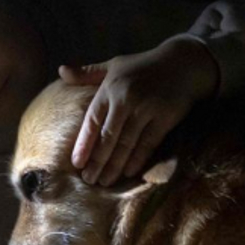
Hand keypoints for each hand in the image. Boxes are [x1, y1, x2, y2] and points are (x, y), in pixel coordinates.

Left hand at [61, 37, 218, 184]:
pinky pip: (148, 143)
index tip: (76, 163)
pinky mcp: (165, 118)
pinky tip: (128, 172)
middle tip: (89, 180)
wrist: (183, 63)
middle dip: (97, 161)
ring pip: (127, 143)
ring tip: (105, 181)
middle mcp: (127, 99)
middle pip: (108, 137)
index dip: (84, 143)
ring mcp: (146, 109)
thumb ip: (88, 73)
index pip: (93, 121)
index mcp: (110, 88)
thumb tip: (61, 72)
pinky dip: (137, 159)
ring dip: (115, 165)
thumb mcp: (114, 65)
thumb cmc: (143, 66)